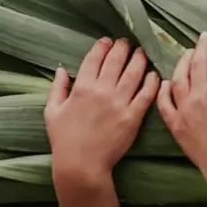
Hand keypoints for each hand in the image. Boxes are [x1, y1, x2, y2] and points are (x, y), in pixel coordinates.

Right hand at [45, 37, 158, 186]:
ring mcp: (119, 103)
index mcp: (82, 87)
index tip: (107, 41)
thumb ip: (57, 88)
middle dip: (122, 47)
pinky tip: (154, 75)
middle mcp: (102, 91)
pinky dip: (152, 82)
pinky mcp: (133, 116)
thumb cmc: (64, 140)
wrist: (82, 165)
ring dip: (139, 59)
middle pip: (116, 61)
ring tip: (141, 53)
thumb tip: (61, 69)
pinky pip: (146, 94)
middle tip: (127, 42)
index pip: (94, 59)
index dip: (102, 46)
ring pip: (134, 73)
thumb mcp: (52, 112)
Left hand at [157, 32, 206, 189]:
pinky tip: (164, 83)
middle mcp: (197, 95)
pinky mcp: (176, 125)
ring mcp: (184, 109)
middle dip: (202, 48)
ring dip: (182, 64)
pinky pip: (164, 105)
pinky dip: (163, 92)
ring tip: (186, 54)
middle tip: (204, 36)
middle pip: (197, 65)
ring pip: (178, 80)